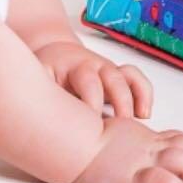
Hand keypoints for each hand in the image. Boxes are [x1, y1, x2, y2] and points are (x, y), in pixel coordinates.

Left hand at [34, 40, 152, 118]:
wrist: (55, 54)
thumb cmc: (46, 74)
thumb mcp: (39, 80)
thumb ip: (42, 97)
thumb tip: (38, 123)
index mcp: (73, 67)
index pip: (87, 80)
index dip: (92, 101)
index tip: (93, 123)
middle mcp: (94, 66)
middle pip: (112, 77)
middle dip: (119, 101)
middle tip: (118, 127)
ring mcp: (107, 70)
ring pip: (127, 77)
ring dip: (134, 99)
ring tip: (138, 121)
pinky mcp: (118, 76)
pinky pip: (136, 80)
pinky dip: (144, 94)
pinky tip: (144, 114)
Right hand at [73, 116, 182, 182]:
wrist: (72, 141)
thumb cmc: (90, 140)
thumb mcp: (120, 135)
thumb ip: (135, 141)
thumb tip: (147, 148)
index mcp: (147, 138)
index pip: (182, 139)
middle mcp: (149, 146)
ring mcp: (141, 160)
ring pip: (182, 162)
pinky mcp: (131, 177)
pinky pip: (159, 179)